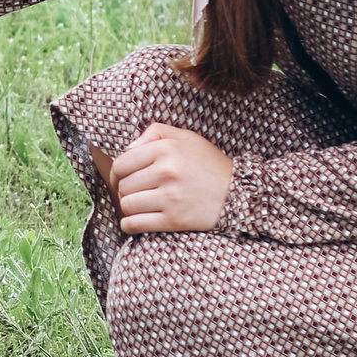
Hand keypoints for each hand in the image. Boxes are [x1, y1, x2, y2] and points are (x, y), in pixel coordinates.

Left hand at [89, 122, 233, 233]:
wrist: (239, 193)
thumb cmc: (209, 164)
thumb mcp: (187, 137)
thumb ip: (156, 132)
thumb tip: (127, 148)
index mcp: (166, 149)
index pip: (122, 164)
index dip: (116, 174)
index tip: (121, 179)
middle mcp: (166, 172)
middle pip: (123, 186)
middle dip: (123, 191)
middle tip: (134, 193)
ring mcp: (170, 197)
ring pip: (127, 205)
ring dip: (128, 208)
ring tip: (138, 206)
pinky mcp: (174, 220)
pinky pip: (135, 224)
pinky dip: (128, 225)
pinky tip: (133, 222)